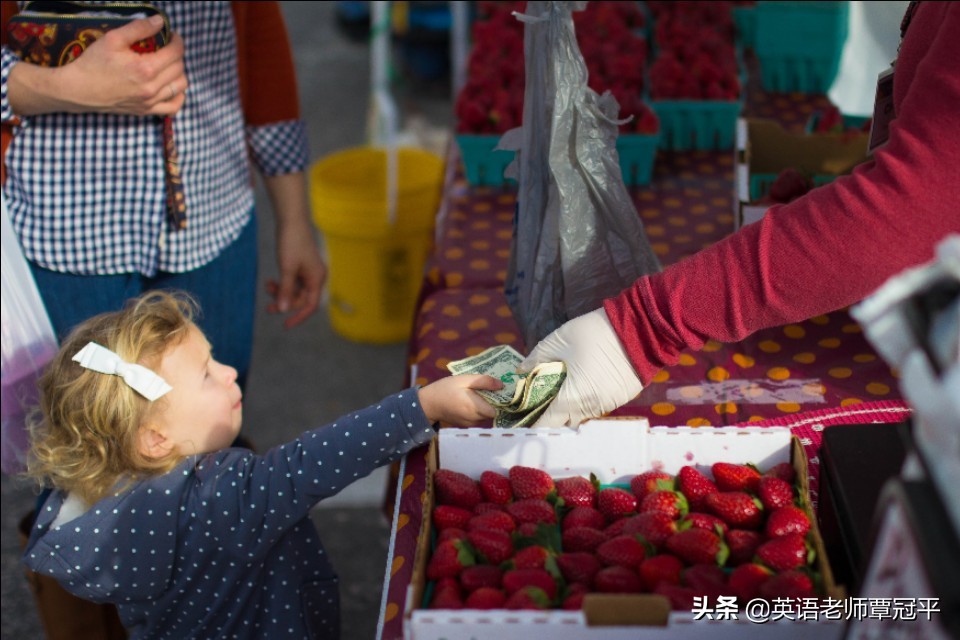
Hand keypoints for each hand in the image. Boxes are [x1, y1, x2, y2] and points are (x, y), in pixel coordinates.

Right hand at [48, 16, 184, 115]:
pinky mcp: (146, 111)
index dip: (177, 41)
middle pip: (179, 68)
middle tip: (167, 48)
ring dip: (179, 73)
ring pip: (180, 86)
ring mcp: (150, 102)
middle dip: (177, 55)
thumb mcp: (113, 39)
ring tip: (168, 65)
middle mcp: (151, 88)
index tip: (172, 36)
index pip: (175, 53)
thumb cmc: (93, 63)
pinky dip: (178, 96)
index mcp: (145, 69)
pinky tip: (171, 86)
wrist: (79, 89)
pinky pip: (174, 107)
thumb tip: (160, 22)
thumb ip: (139, 28)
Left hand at [267, 218, 325, 328]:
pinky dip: (282, 283)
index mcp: (317, 279)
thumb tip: (284, 310)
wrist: (291, 219)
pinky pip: (292, 282)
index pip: (310, 305)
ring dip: (281, 292)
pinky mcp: (301, 266)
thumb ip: (286, 290)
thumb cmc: (291, 242)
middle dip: (285, 302)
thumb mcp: (287, 269)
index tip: (284, 325)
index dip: (298, 317)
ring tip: (267, 286)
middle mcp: (315, 277)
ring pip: (295, 290)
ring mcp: (308, 271)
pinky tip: (271, 281)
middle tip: (268, 307)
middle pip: (301, 299)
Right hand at [418, 375, 503, 426]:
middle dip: (491, 403)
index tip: (496, 392)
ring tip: (475, 396)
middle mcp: (474, 419)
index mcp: (474, 407)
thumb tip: (501, 385)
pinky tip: (469, 402)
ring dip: (484, 407)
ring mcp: (469, 424)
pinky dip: (477, 411)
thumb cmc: (446, 389)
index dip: (498, 401)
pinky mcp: (465, 425)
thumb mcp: (464, 379)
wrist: (428, 403)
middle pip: (491, 414)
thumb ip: (483, 381)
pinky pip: (477, 419)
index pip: (496, 410)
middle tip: (485, 391)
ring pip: (485, 417)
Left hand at [519, 308, 643, 426]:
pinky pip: (594, 407)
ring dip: (567, 410)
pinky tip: (577, 387)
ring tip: (555, 394)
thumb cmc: (596, 333)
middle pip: (563, 423)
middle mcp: (589, 407)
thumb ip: (537, 357)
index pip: (547, 422)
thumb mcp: (560, 338)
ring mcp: (607, 405)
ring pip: (580, 415)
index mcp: (572, 396)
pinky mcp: (619, 399)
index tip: (520, 419)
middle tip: (535, 404)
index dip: (531, 423)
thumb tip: (522, 370)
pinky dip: (583, 402)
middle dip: (548, 417)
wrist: (640, 329)